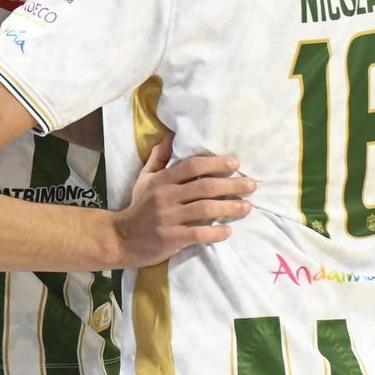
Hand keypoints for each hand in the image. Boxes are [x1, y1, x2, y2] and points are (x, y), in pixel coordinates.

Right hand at [112, 137, 254, 267]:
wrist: (122, 238)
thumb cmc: (139, 207)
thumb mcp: (145, 179)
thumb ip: (159, 158)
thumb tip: (171, 136)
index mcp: (162, 180)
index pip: (191, 166)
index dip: (215, 162)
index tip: (235, 162)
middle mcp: (166, 197)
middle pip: (204, 187)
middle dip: (231, 184)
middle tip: (251, 184)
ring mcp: (169, 218)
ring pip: (205, 209)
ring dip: (229, 207)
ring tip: (247, 206)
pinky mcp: (172, 238)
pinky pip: (198, 233)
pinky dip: (216, 232)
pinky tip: (229, 230)